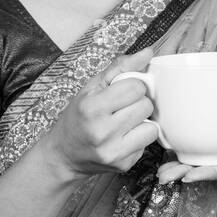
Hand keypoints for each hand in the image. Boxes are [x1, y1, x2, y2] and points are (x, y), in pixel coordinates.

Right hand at [45, 47, 161, 177]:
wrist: (65, 155)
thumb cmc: (78, 118)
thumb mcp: (90, 88)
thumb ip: (120, 68)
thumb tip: (148, 52)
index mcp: (91, 107)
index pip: (135, 87)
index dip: (132, 86)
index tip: (121, 92)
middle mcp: (102, 131)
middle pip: (145, 106)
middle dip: (137, 104)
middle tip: (122, 108)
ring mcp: (113, 151)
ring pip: (152, 127)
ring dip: (142, 122)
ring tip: (125, 123)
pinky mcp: (124, 165)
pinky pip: (148, 144)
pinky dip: (139, 138)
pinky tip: (123, 138)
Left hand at [155, 137, 216, 194]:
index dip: (208, 171)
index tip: (187, 175)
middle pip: (208, 170)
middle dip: (184, 172)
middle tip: (161, 176)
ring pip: (205, 165)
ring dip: (182, 167)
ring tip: (160, 172)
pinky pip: (209, 158)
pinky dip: (192, 157)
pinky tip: (174, 155)